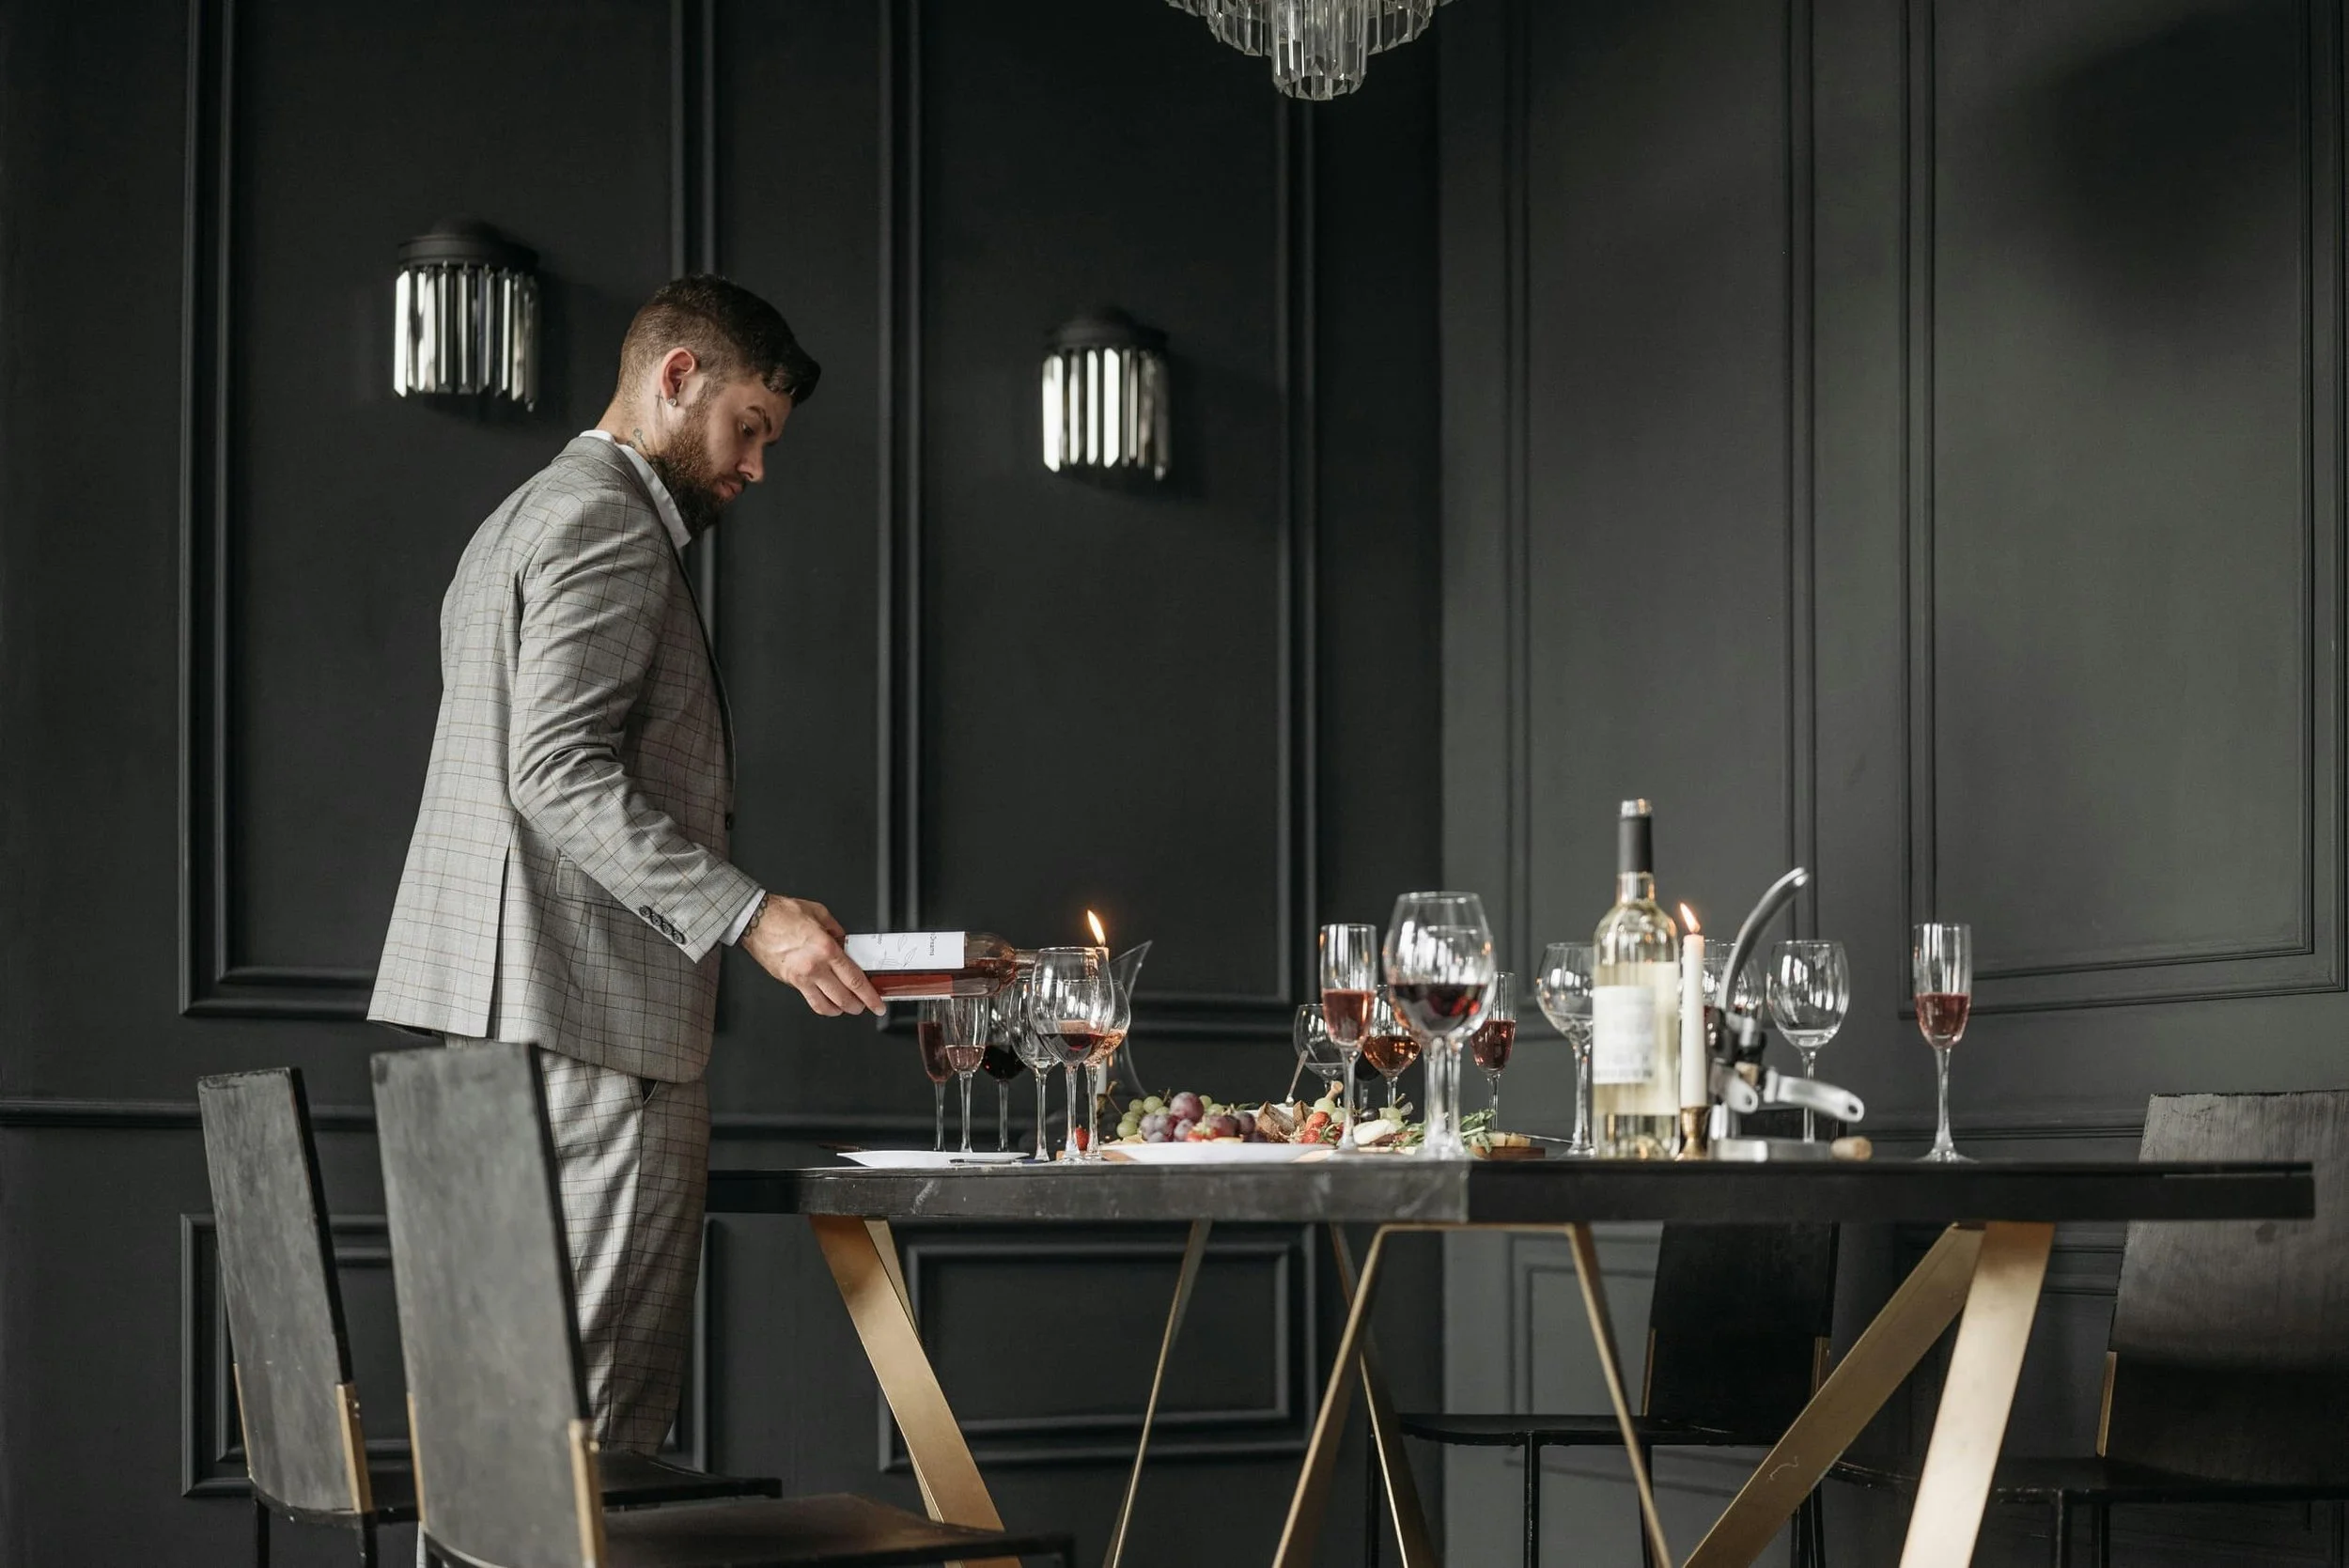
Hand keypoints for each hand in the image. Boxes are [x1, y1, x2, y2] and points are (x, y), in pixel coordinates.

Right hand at [740, 895, 885, 1015]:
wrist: (755, 920)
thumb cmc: (782, 914)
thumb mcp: (819, 913)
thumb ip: (836, 930)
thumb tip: (845, 942)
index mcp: (826, 949)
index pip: (854, 979)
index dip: (869, 995)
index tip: (877, 1003)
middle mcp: (814, 966)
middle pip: (843, 996)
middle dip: (859, 1006)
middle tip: (866, 1006)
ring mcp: (801, 977)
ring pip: (826, 1004)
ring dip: (840, 1009)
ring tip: (847, 1007)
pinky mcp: (790, 981)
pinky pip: (810, 1000)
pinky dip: (822, 1006)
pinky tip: (828, 1004)